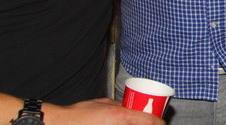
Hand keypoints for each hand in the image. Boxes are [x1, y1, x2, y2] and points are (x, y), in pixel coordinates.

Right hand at [44, 98, 164, 123]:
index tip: (162, 124)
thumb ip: (119, 106)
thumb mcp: (103, 103)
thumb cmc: (80, 113)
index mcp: (121, 116)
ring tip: (141, 123)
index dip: (159, 124)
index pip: (148, 121)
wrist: (62, 123)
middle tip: (153, 123)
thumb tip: (130, 107)